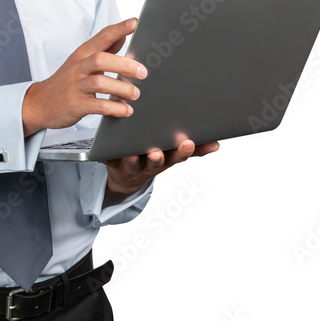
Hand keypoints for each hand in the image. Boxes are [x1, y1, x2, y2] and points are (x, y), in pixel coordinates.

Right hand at [22, 18, 145, 135]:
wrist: (40, 103)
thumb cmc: (66, 81)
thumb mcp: (81, 61)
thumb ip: (103, 49)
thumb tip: (122, 36)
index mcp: (82, 54)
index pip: (102, 36)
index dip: (118, 28)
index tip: (134, 22)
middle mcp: (79, 67)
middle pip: (101, 59)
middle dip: (124, 64)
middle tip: (143, 72)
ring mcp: (76, 86)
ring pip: (100, 82)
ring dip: (121, 88)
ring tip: (135, 94)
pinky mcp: (76, 104)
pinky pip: (98, 106)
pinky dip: (114, 108)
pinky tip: (125, 110)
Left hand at [101, 134, 219, 204]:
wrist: (127, 178)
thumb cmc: (155, 157)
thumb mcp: (174, 155)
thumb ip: (195, 149)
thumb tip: (217, 144)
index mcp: (167, 158)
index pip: (179, 155)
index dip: (184, 151)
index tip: (188, 142)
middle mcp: (151, 164)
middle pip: (157, 162)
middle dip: (158, 157)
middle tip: (157, 152)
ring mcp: (133, 166)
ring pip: (134, 163)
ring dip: (134, 159)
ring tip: (132, 153)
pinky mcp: (114, 164)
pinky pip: (109, 161)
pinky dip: (106, 158)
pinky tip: (103, 155)